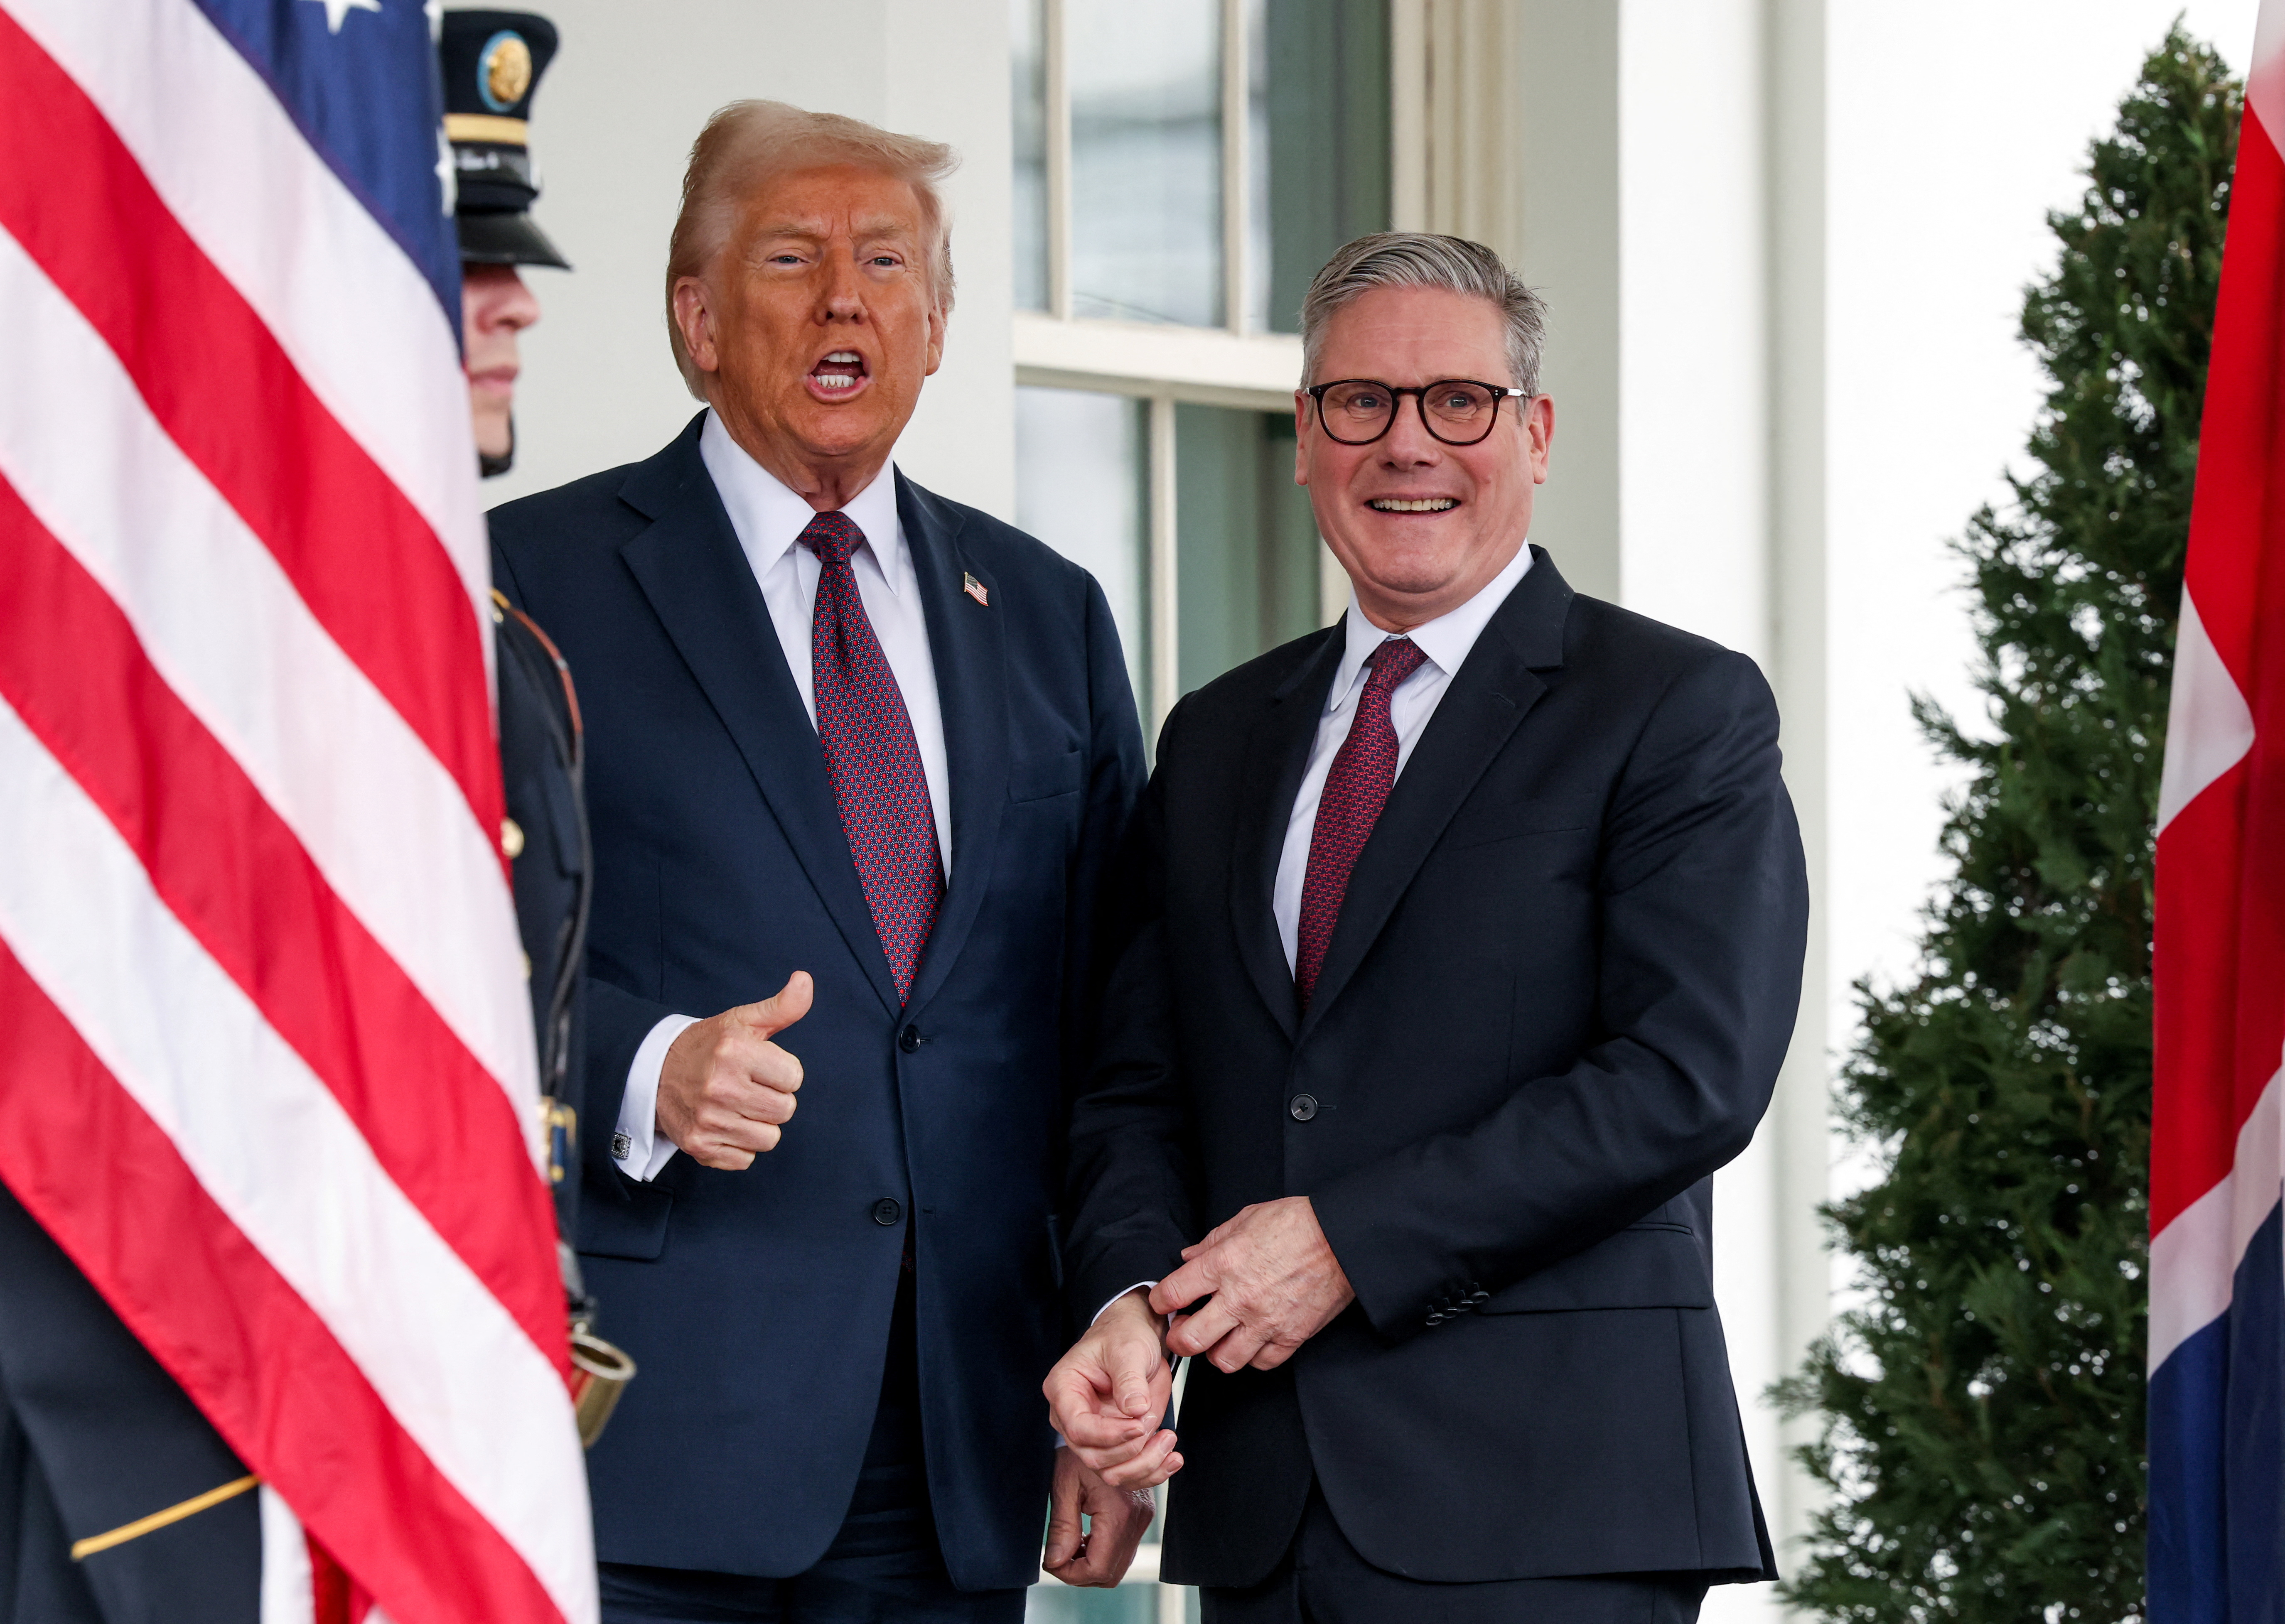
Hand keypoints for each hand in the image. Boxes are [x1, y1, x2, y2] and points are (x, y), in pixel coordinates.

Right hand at [655, 973, 812, 1169]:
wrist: (654, 1073)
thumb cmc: (707, 1046)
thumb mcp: (742, 1021)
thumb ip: (781, 1006)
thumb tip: (805, 980)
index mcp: (735, 1052)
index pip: (794, 1078)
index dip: (782, 1072)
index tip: (761, 1067)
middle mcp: (721, 1087)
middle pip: (785, 1110)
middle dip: (773, 1098)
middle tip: (749, 1087)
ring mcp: (709, 1120)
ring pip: (769, 1138)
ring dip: (758, 1124)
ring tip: (737, 1105)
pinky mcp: (699, 1146)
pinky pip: (745, 1159)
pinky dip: (739, 1145)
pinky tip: (724, 1124)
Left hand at [1042, 1445, 1155, 1586]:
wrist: (1108, 1421)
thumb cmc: (1080, 1449)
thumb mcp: (1064, 1484)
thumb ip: (1062, 1526)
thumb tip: (1055, 1562)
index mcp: (1119, 1513)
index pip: (1097, 1568)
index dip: (1069, 1574)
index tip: (1050, 1560)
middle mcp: (1138, 1519)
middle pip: (1110, 1574)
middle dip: (1080, 1573)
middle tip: (1057, 1555)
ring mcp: (1143, 1518)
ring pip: (1118, 1565)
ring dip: (1091, 1563)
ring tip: (1069, 1542)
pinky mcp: (1142, 1514)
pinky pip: (1123, 1549)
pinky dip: (1102, 1551)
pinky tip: (1084, 1534)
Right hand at [1043, 1290, 1182, 1489]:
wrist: (1135, 1336)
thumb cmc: (1123, 1335)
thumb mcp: (1128, 1348)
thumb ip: (1129, 1378)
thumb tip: (1135, 1410)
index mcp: (1064, 1390)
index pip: (1078, 1428)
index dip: (1109, 1435)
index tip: (1139, 1426)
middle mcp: (1072, 1418)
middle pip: (1093, 1457)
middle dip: (1130, 1449)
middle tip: (1153, 1420)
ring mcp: (1093, 1435)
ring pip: (1112, 1473)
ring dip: (1145, 1464)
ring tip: (1168, 1439)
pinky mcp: (1113, 1444)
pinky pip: (1128, 1473)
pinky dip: (1153, 1471)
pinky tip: (1172, 1458)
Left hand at [1152, 1197, 1353, 1373]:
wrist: (1343, 1238)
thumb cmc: (1297, 1222)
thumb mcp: (1246, 1219)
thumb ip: (1212, 1241)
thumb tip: (1187, 1257)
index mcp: (1223, 1264)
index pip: (1172, 1294)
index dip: (1159, 1301)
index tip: (1163, 1301)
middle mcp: (1240, 1298)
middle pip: (1190, 1340)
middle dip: (1179, 1338)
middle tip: (1184, 1329)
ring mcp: (1266, 1321)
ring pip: (1224, 1360)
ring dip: (1216, 1351)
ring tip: (1220, 1337)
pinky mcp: (1292, 1336)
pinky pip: (1261, 1363)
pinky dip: (1253, 1356)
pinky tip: (1252, 1340)